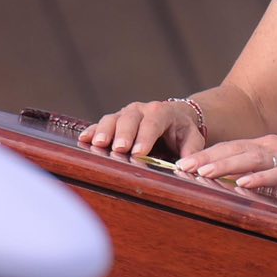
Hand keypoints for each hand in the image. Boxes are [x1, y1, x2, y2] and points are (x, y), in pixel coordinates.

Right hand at [80, 100, 205, 160]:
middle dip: (124, 134)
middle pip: (130, 119)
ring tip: (98, 144)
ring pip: (113, 119)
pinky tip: (84, 139)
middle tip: (119, 149)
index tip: (140, 152)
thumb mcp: (192, 139)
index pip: (153, 123)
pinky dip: (93, 131)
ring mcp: (125, 114)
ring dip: (104, 131)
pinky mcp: (114, 121)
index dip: (146, 137)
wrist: (175, 116)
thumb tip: (188, 166)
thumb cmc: (183, 131)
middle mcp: (141, 110)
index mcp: (162, 112)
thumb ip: (192, 151)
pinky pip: (101, 124)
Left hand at [179, 135, 276, 200]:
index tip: (183, 162)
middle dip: (207, 157)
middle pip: (235, 149)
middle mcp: (273, 147)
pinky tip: (242, 184)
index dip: (206, 153)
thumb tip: (227, 183)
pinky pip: (276, 174)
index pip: (230, 147)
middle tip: (183, 165)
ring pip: (250, 158)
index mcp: (265, 145)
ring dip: (226, 165)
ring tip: (204, 172)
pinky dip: (258, 178)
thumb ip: (256, 172)